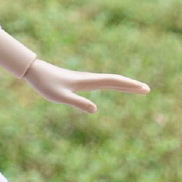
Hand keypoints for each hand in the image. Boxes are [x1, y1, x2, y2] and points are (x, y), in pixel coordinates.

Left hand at [22, 59, 149, 113]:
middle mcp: (88, 78)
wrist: (34, 71)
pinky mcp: (79, 81)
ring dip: (123, 83)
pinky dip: (112, 83)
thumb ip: (77, 102)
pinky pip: (100, 82)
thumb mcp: (60, 97)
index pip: (112, 82)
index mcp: (87, 81)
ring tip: (135, 88)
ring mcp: (84, 79)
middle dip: (131, 85)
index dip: (128, 85)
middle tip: (147, 89)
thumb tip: (95, 109)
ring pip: (108, 80)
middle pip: (114, 80)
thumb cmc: (45, 84)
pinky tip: (112, 85)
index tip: (144, 88)